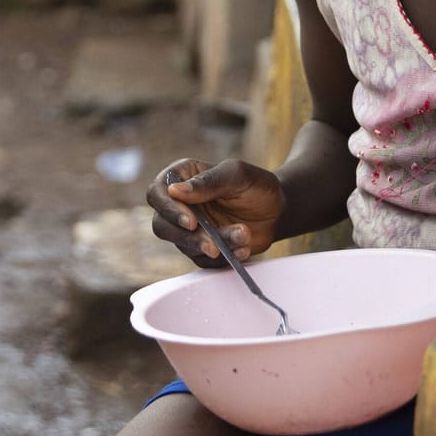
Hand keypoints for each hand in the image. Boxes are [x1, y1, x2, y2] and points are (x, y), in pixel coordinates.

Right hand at [146, 159, 285, 268]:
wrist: (278, 210)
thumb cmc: (257, 185)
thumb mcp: (237, 175)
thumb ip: (208, 181)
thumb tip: (174, 191)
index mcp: (182, 177)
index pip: (157, 193)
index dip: (168, 209)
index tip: (191, 221)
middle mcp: (180, 204)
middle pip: (161, 226)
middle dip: (188, 238)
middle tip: (213, 246)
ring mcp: (189, 228)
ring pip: (185, 246)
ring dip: (215, 246)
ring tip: (244, 235)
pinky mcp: (202, 248)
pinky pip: (203, 261)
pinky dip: (223, 258)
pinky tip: (244, 248)